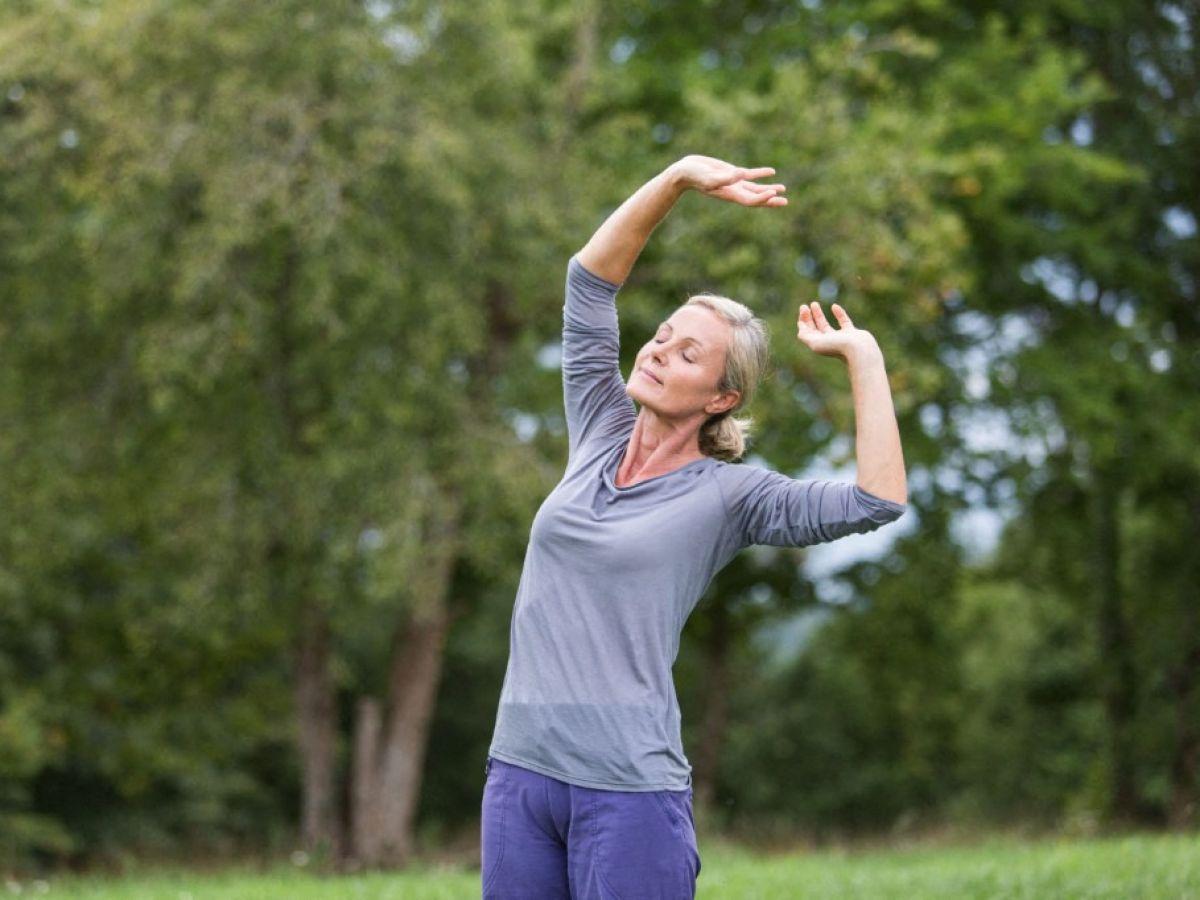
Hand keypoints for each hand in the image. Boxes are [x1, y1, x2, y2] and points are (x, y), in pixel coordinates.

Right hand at [669, 154, 786, 206]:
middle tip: (785, 201)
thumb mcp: (709, 177)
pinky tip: (771, 172)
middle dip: (770, 200)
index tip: (773, 193)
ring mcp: (734, 182)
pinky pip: (749, 175)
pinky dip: (760, 174)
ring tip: (783, 189)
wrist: (684, 173)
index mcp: (730, 194)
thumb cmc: (694, 176)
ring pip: (755, 188)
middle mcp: (734, 191)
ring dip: (768, 189)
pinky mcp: (731, 173)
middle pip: (756, 198)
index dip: (763, 199)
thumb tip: (741, 174)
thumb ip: (725, 177)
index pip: (750, 200)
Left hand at [796, 301, 880, 363]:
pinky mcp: (852, 334)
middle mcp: (828, 343)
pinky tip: (834, 306)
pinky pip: (844, 322)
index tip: (803, 310)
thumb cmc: (837, 346)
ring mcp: (840, 338)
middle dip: (808, 318)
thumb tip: (801, 326)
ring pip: (826, 326)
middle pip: (814, 329)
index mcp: (819, 346)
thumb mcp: (816, 343)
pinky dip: (839, 314)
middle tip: (804, 305)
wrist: (859, 350)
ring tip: (814, 303)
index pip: (807, 333)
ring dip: (818, 315)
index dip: (803, 321)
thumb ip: (805, 335)